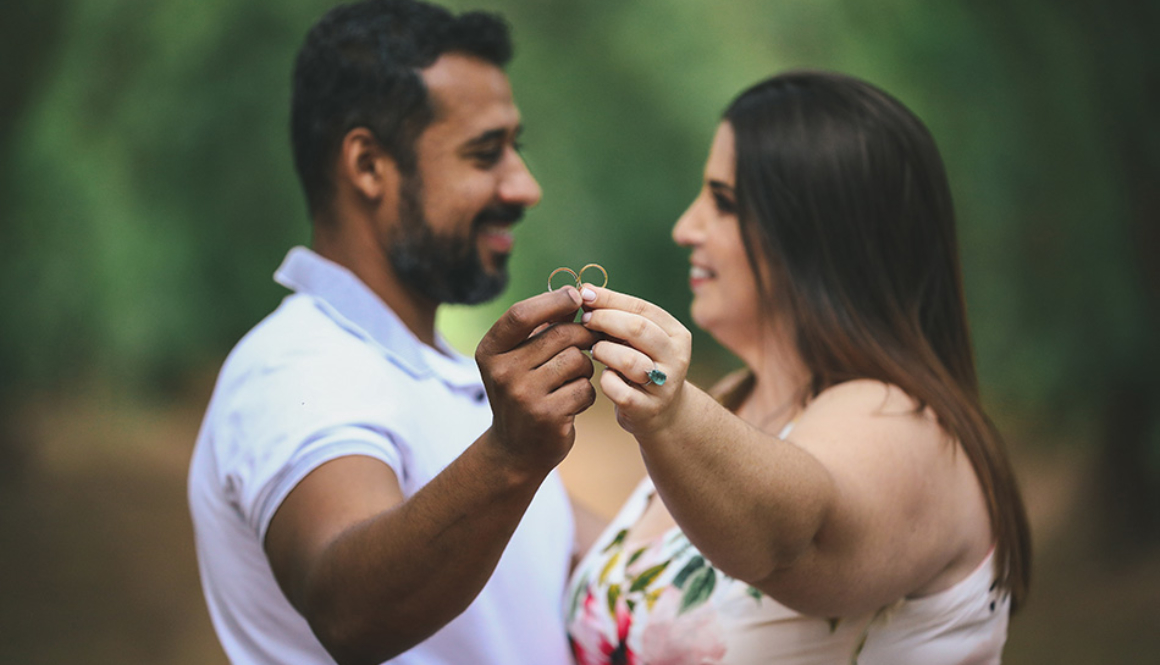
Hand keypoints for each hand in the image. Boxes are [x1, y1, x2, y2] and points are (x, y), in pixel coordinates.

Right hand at [475, 286, 598, 472]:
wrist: (515, 450)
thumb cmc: (522, 393)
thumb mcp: (518, 358)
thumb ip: (541, 328)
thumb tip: (575, 294)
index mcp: (490, 351)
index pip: (521, 314)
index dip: (553, 300)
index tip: (576, 296)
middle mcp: (502, 372)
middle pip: (560, 335)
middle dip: (583, 334)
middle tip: (591, 340)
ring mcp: (523, 396)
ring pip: (577, 360)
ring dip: (585, 367)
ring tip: (573, 378)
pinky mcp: (547, 416)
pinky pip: (584, 389)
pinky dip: (586, 393)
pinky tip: (572, 402)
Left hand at [579, 285, 691, 434]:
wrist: (663, 413)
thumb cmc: (643, 365)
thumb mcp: (639, 340)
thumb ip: (619, 317)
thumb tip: (586, 292)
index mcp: (677, 334)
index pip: (642, 308)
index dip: (610, 299)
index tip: (584, 294)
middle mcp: (677, 358)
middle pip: (637, 329)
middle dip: (604, 319)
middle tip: (584, 320)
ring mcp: (664, 386)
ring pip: (629, 361)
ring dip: (604, 351)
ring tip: (595, 350)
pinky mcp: (648, 410)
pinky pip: (619, 391)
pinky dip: (606, 381)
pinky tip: (605, 376)